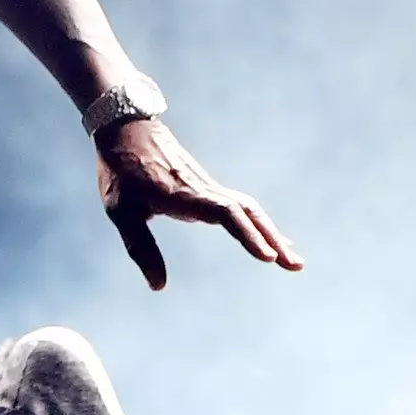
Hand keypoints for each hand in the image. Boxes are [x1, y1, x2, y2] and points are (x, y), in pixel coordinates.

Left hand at [95, 118, 303, 291]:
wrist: (125, 128)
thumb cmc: (119, 170)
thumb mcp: (121, 210)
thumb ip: (140, 247)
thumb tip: (158, 287)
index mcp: (184, 194)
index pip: (226, 214)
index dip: (248, 235)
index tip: (267, 256)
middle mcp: (203, 189)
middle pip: (248, 212)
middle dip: (273, 239)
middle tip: (296, 265)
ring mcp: (207, 186)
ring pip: (248, 209)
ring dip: (271, 233)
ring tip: (292, 260)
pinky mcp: (206, 187)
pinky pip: (240, 206)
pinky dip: (258, 223)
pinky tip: (269, 239)